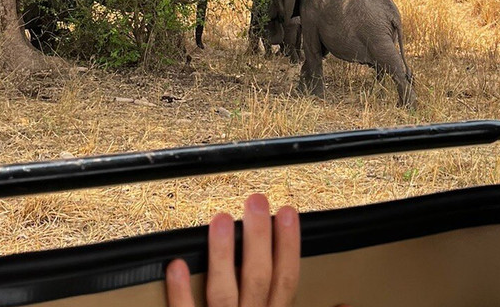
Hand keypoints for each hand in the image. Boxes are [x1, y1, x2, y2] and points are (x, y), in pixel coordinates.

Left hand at [166, 194, 300, 306]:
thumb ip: (284, 302)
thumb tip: (321, 288)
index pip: (286, 279)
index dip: (289, 245)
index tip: (287, 212)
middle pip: (258, 278)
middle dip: (259, 237)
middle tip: (256, 202)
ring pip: (224, 291)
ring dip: (223, 255)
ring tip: (222, 220)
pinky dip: (181, 290)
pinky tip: (178, 264)